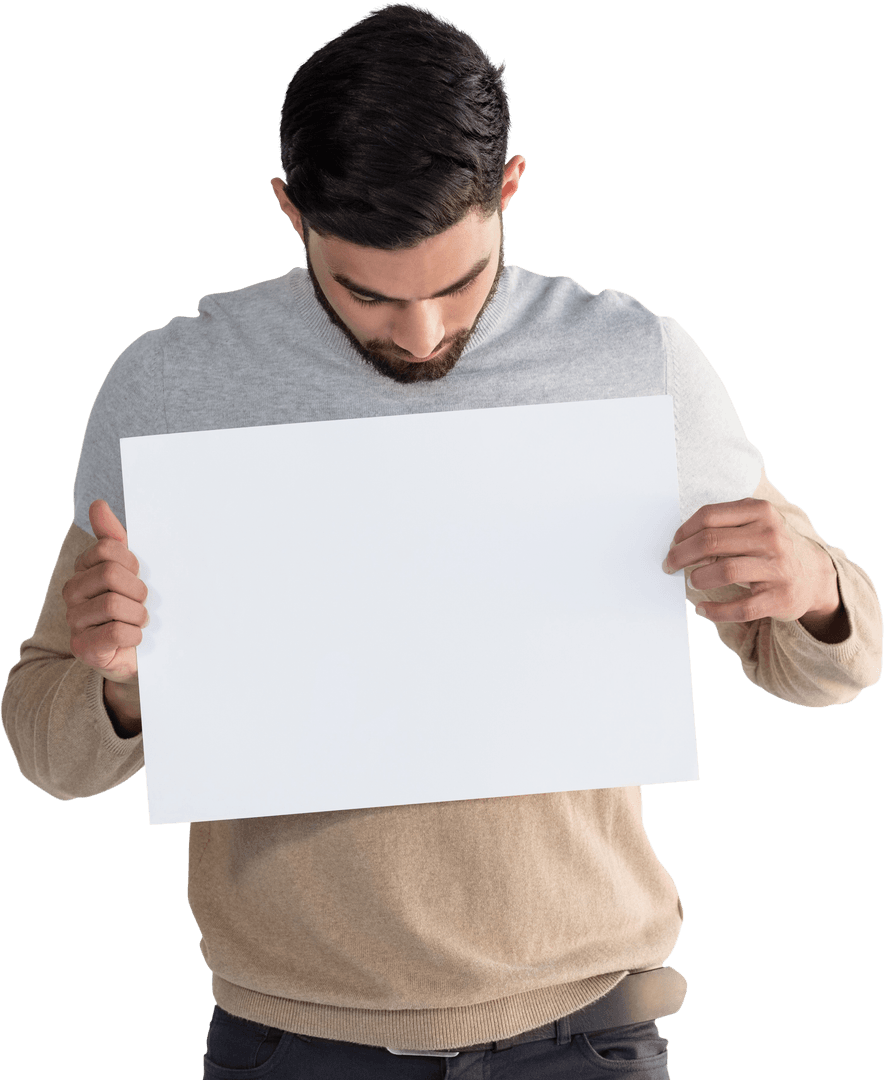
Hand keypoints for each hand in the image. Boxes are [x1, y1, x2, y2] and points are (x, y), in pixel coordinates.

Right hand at [63, 499, 148, 683]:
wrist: (133, 653)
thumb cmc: (130, 607)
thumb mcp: (128, 570)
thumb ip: (113, 538)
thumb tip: (97, 504)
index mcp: (82, 570)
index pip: (107, 549)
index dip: (132, 563)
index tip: (137, 577)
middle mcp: (72, 593)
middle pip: (111, 574)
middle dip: (137, 589)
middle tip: (141, 603)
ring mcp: (74, 621)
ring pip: (114, 604)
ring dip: (138, 614)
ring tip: (138, 621)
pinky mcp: (83, 647)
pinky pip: (116, 632)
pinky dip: (134, 634)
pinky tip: (134, 637)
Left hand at [662, 497, 841, 624]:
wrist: (812, 575)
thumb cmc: (768, 548)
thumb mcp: (753, 525)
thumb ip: (721, 527)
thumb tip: (679, 543)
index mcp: (760, 512)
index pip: (709, 516)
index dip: (683, 532)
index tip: (673, 544)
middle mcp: (771, 536)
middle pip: (710, 542)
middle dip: (681, 555)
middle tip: (670, 565)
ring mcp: (778, 567)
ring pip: (724, 571)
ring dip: (698, 578)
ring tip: (693, 581)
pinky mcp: (780, 597)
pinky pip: (740, 608)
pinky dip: (715, 611)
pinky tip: (702, 609)